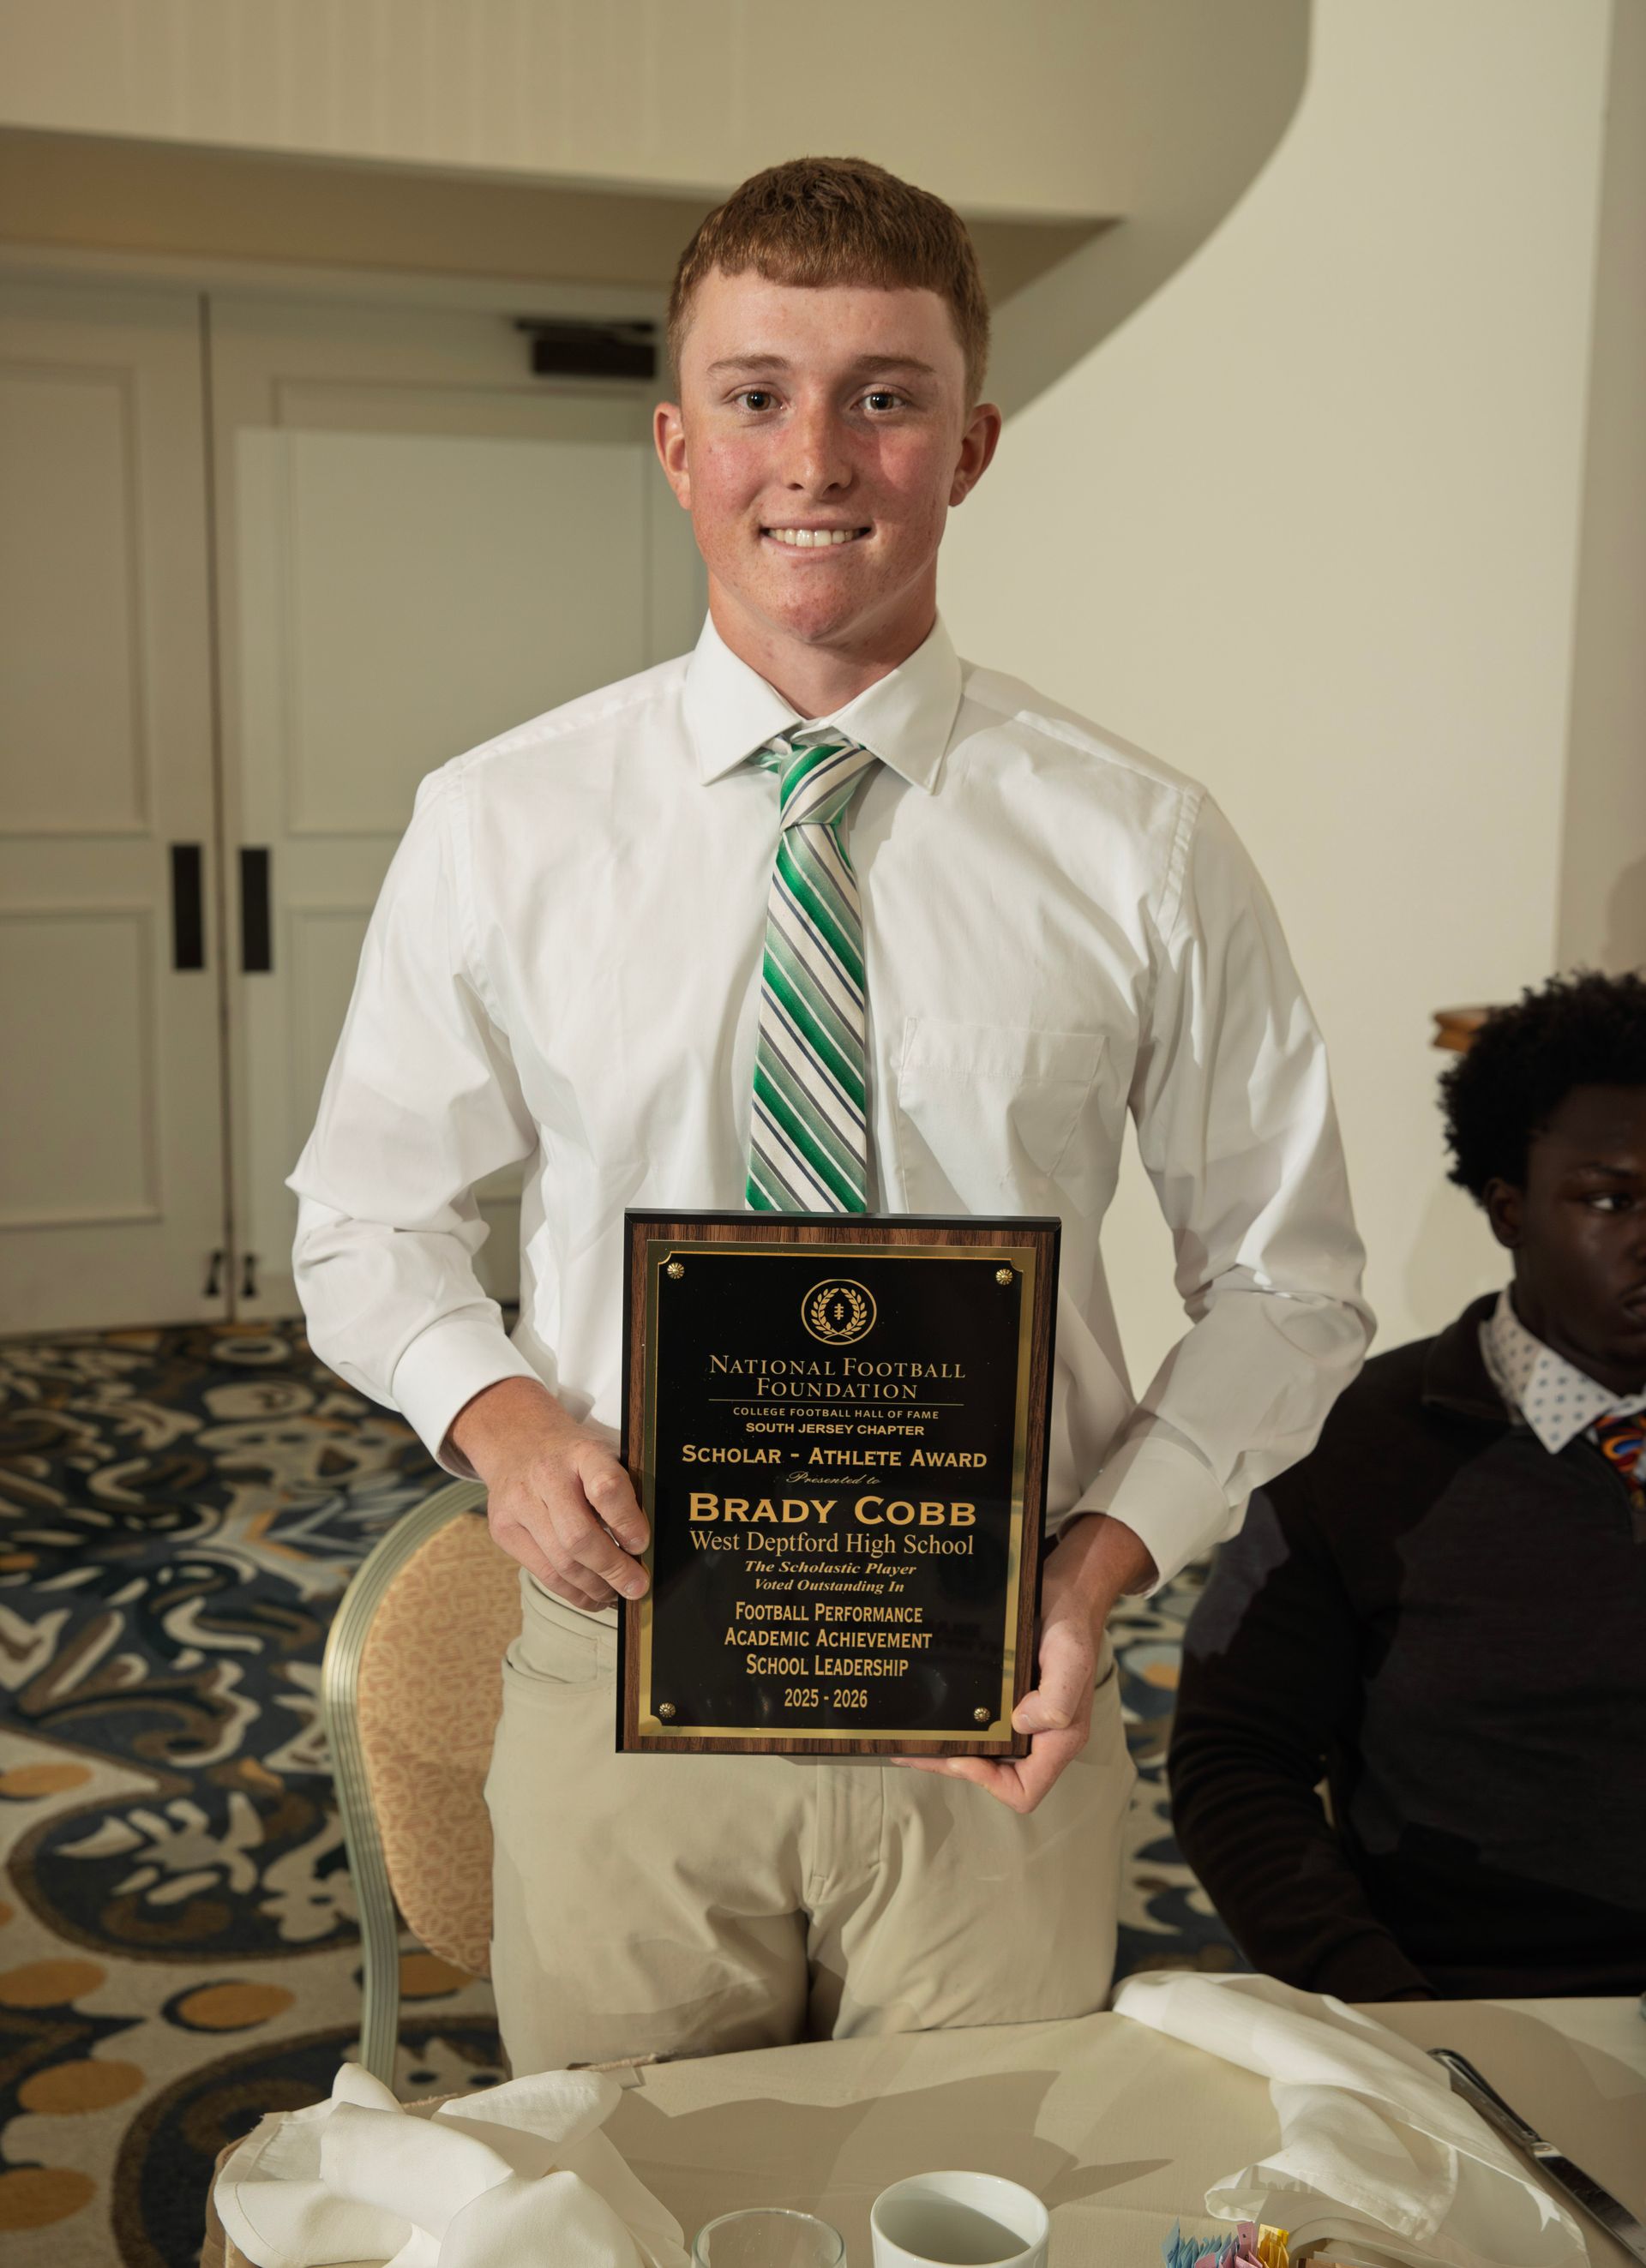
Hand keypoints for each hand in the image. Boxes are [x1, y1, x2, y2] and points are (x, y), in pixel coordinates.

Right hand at [447, 1376, 648, 1609]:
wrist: (514, 1439)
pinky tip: (592, 1596)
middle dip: (613, 1570)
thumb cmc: (572, 1457)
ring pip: (561, 1563)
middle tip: (637, 1586)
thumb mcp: (601, 1455)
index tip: (641, 1545)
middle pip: (579, 1537)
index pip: (606, 1488)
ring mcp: (519, 1504)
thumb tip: (645, 1549)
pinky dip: (573, 1593)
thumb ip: (622, 1492)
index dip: (627, 1522)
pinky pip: (543, 1574)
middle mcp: (546, 1477)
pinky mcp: (503, 1530)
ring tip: (616, 1595)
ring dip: (595, 1588)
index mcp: (581, 1453)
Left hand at [894, 1512, 1153, 1813]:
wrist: (1066, 1590)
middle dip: (953, 1765)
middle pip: (995, 1776)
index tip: (962, 1755)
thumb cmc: (1071, 1623)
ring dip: (949, 1749)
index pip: (1024, 1791)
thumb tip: (1022, 1723)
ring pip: (983, 1753)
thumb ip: (1057, 1697)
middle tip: (914, 1747)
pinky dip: (955, 1726)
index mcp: (1060, 1738)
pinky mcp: (1008, 1700)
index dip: (989, 1783)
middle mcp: (1040, 1736)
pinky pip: (980, 1726)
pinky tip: (930, 1713)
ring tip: (910, 1737)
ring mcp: (1023, 1719)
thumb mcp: (1070, 1656)